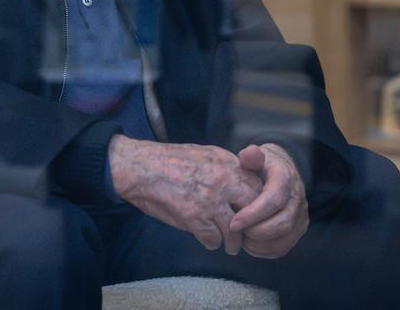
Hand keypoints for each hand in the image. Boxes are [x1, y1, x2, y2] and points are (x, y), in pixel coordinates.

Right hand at [108, 135, 262, 254]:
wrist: (141, 167)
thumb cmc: (169, 159)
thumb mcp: (205, 153)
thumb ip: (226, 166)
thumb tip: (241, 180)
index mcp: (227, 164)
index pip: (258, 188)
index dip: (257, 203)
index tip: (252, 212)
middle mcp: (223, 181)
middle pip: (252, 210)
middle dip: (251, 225)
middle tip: (246, 233)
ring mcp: (210, 200)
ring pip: (234, 231)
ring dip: (232, 242)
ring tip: (230, 246)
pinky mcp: (194, 217)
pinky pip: (213, 239)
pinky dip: (211, 243)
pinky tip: (208, 240)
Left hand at [229, 144, 308, 258]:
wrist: (277, 172)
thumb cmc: (259, 167)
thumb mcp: (254, 157)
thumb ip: (250, 156)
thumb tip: (251, 154)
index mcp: (286, 177)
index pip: (274, 200)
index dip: (253, 214)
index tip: (233, 223)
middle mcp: (298, 198)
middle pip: (282, 223)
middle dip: (256, 232)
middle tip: (235, 231)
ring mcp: (301, 215)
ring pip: (284, 239)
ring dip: (260, 243)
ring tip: (240, 238)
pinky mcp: (298, 229)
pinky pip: (284, 248)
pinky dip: (264, 251)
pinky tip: (249, 243)